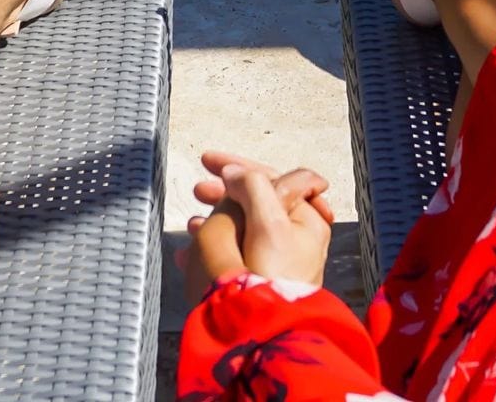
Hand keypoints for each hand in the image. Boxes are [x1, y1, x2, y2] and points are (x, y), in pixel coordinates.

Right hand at [184, 151, 333, 305]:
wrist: (270, 334)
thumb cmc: (275, 276)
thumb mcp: (269, 222)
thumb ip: (254, 188)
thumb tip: (234, 172)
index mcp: (307, 217)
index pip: (273, 177)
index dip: (239, 165)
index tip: (207, 161)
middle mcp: (297, 236)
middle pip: (257, 200)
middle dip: (224, 192)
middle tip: (196, 190)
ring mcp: (280, 258)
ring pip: (243, 225)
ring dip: (216, 217)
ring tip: (192, 222)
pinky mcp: (263, 279)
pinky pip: (236, 251)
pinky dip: (213, 245)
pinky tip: (189, 252)